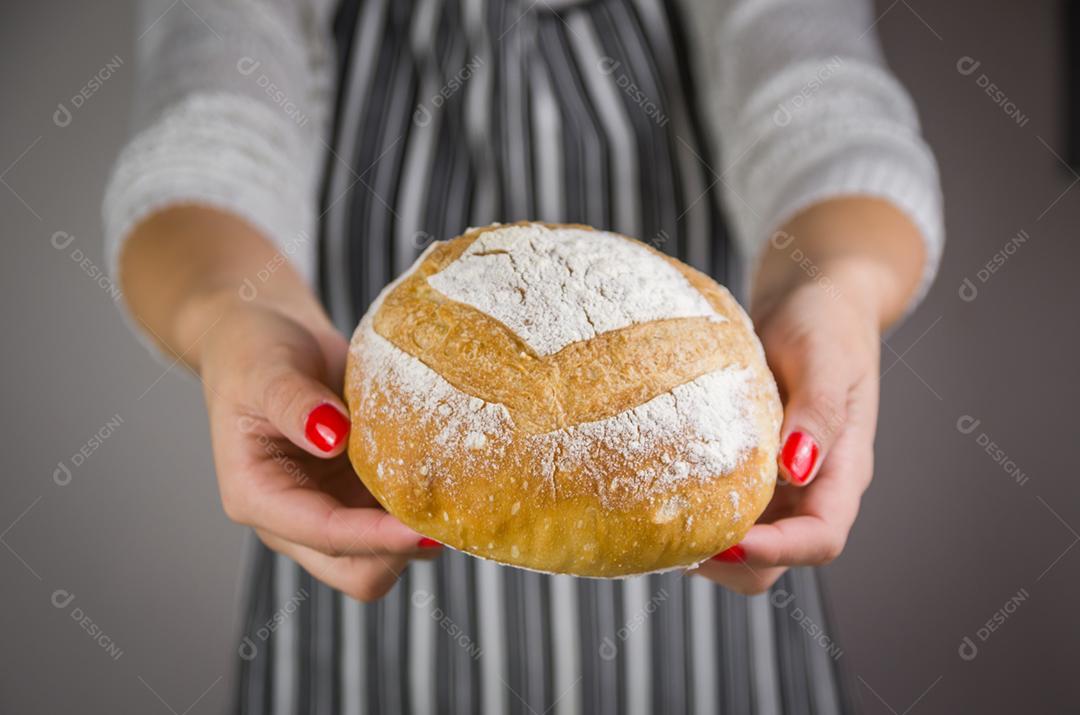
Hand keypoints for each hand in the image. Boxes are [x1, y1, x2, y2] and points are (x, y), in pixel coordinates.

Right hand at [119, 207, 439, 601]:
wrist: (267, 337)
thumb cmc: (253, 352)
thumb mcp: (265, 369)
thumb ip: (295, 403)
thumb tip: (332, 435)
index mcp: (256, 497)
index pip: (324, 535)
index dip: (377, 538)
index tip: (425, 530)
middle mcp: (292, 519)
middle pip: (356, 573)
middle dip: (402, 553)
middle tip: (449, 517)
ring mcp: (330, 511)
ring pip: (384, 558)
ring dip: (418, 536)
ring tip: (456, 498)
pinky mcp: (359, 496)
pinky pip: (397, 522)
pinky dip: (423, 511)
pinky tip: (449, 480)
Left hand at [693, 198, 924, 593]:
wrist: (810, 298)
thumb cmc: (826, 321)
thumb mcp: (827, 358)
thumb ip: (818, 412)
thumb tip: (796, 467)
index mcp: (842, 471)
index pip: (821, 537)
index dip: (778, 550)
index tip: (728, 540)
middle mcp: (811, 488)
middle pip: (778, 559)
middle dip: (732, 560)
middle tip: (676, 538)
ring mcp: (778, 483)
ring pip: (747, 543)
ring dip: (708, 544)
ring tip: (661, 522)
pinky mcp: (748, 468)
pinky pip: (724, 508)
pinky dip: (696, 513)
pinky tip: (659, 494)